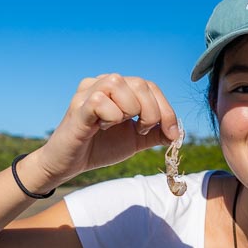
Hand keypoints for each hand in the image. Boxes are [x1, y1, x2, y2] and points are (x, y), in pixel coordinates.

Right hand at [31, 74, 179, 186]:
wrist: (70, 164)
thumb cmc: (100, 147)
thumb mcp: (135, 140)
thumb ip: (155, 133)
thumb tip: (177, 131)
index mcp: (119, 89)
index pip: (150, 86)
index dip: (166, 109)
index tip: (171, 134)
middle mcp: (102, 83)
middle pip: (139, 83)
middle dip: (151, 111)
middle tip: (143, 130)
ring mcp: (88, 92)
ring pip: (118, 83)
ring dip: (129, 109)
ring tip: (119, 125)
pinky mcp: (77, 107)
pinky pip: (99, 100)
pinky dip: (110, 116)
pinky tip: (102, 127)